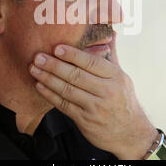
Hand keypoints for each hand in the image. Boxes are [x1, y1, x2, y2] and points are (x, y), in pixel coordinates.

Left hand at [29, 41, 157, 158]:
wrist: (130, 133)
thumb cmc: (123, 100)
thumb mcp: (122, 77)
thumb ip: (111, 54)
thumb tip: (109, 31)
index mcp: (115, 76)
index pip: (91, 62)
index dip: (72, 55)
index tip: (56, 47)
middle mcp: (107, 91)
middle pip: (76, 76)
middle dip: (54, 65)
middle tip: (38, 57)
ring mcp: (95, 107)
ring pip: (68, 90)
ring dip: (48, 79)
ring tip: (34, 69)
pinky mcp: (85, 121)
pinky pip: (64, 105)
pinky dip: (50, 95)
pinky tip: (39, 86)